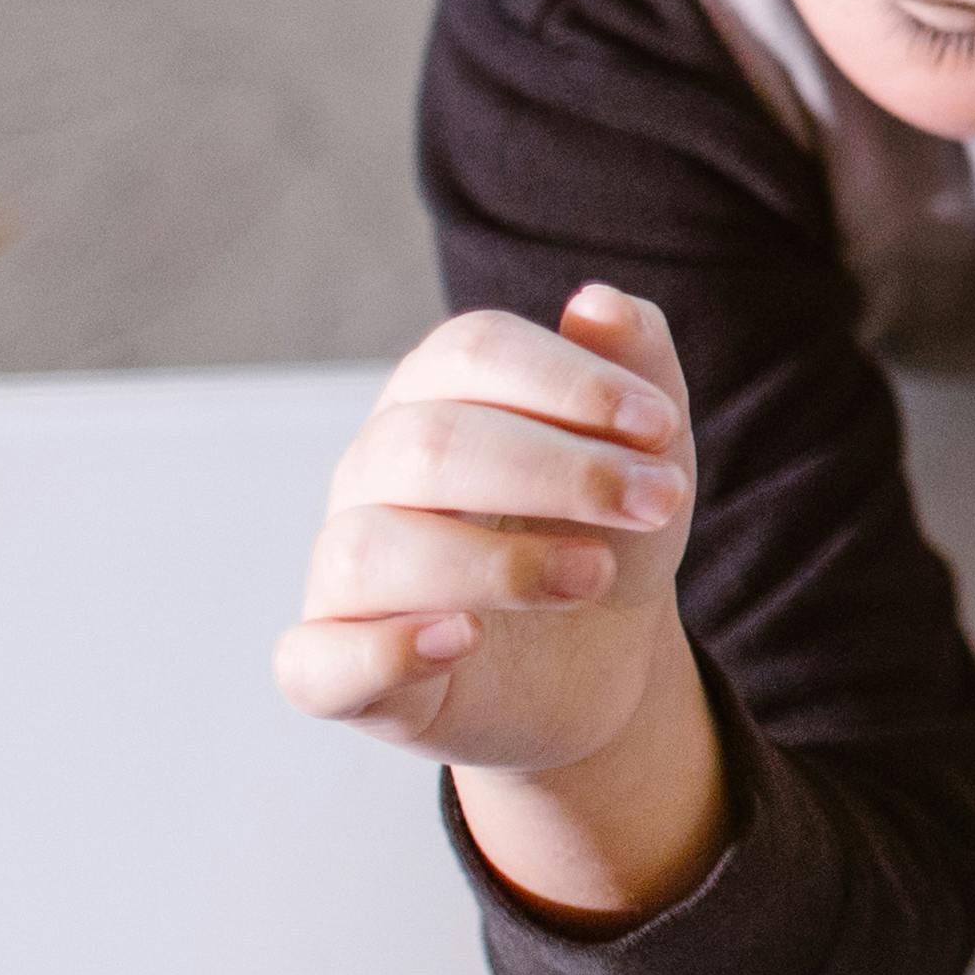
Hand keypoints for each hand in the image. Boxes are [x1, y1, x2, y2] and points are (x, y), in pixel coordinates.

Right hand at [271, 287, 697, 780]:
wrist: (600, 660)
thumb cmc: (604, 529)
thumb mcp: (644, 449)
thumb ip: (635, 362)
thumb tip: (599, 302)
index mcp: (435, 396)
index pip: (469, 348)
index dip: (569, 380)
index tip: (660, 426)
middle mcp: (371, 474)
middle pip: (426, 443)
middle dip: (558, 471)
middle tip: (656, 502)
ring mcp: (344, 575)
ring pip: (370, 549)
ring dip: (497, 565)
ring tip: (594, 576)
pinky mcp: (340, 672)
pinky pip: (315, 663)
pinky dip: (384, 652)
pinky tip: (462, 640)